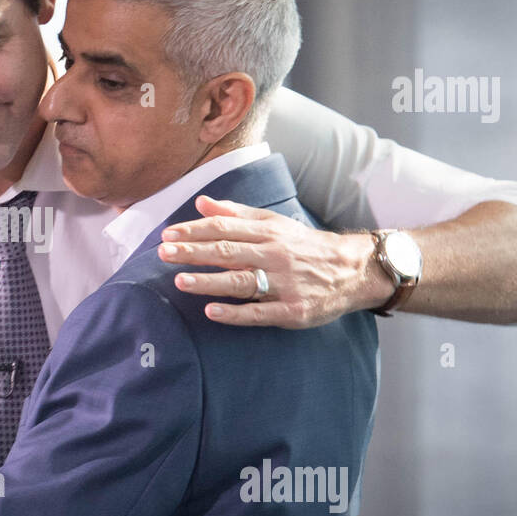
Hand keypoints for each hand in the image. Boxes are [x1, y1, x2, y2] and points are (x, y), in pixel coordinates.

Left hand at [158, 196, 392, 328]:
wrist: (353, 269)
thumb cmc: (304, 246)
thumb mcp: (274, 223)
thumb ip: (236, 214)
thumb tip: (201, 202)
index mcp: (267, 232)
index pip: (224, 228)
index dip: (194, 231)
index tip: (168, 234)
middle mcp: (274, 255)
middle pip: (227, 252)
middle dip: (193, 252)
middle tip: (163, 253)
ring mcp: (283, 284)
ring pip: (241, 281)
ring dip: (208, 281)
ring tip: (180, 281)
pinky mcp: (292, 310)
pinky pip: (259, 313)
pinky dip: (235, 313)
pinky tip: (212, 312)